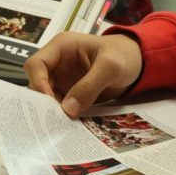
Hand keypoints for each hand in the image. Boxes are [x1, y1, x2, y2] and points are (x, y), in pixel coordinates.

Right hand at [25, 33, 143, 116]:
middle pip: (38, 83)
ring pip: (47, 98)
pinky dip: (63, 115)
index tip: (49, 103)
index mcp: (61, 47)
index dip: (38, 83)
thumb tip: (67, 110)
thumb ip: (90, 85)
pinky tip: (69, 126)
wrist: (139, 63)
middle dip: (44, 102)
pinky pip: (61, 105)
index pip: (36, 65)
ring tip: (61, 127)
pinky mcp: (71, 93)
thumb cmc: (124, 55)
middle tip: (53, 121)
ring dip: (53, 111)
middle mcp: (57, 63)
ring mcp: (63, 79)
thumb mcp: (110, 67)